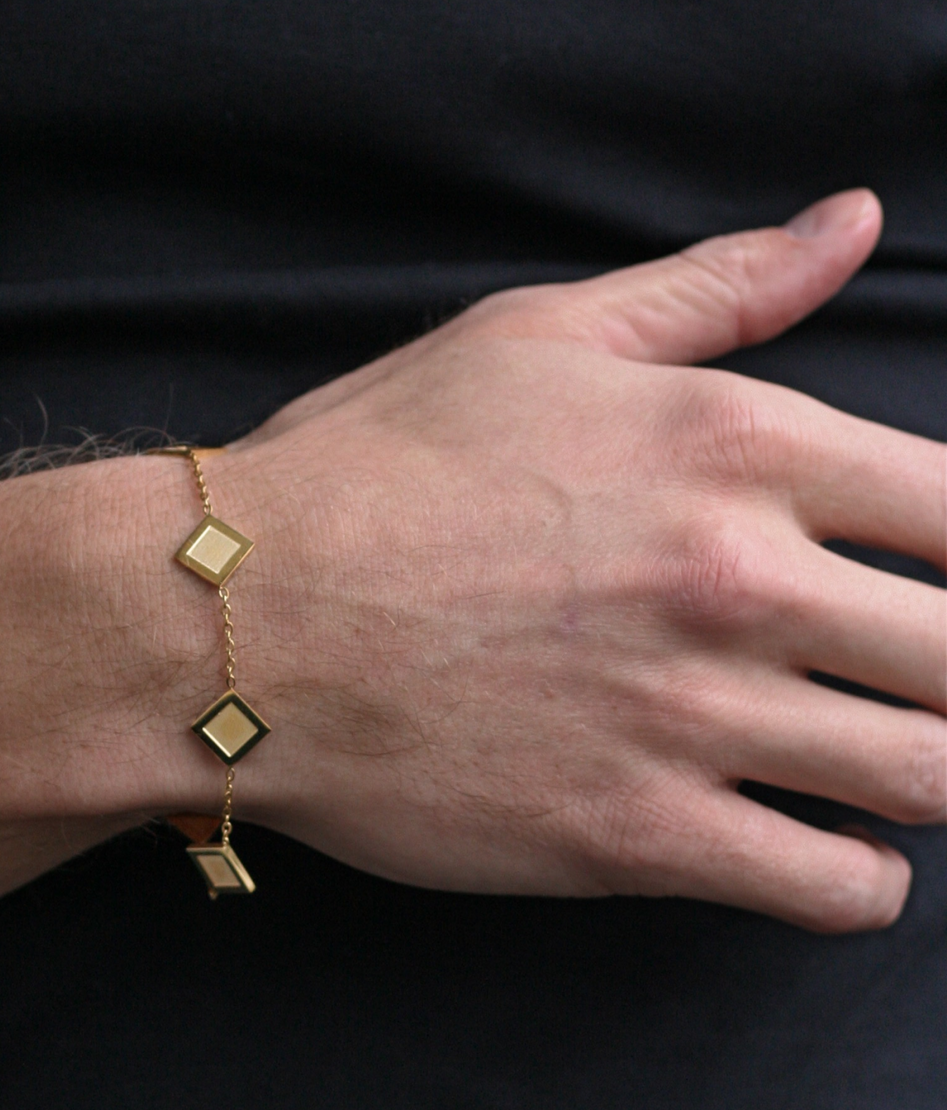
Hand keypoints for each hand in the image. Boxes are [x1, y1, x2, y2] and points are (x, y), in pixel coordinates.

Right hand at [214, 190, 945, 930]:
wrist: (232, 620)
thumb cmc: (371, 468)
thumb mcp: (535, 339)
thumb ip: (716, 286)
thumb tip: (851, 221)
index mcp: (735, 444)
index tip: (932, 582)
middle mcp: (737, 580)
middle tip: (906, 675)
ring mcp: (690, 717)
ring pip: (931, 775)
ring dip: (928, 771)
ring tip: (879, 757)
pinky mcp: (633, 835)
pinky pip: (833, 888)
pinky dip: (857, 880)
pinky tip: (820, 847)